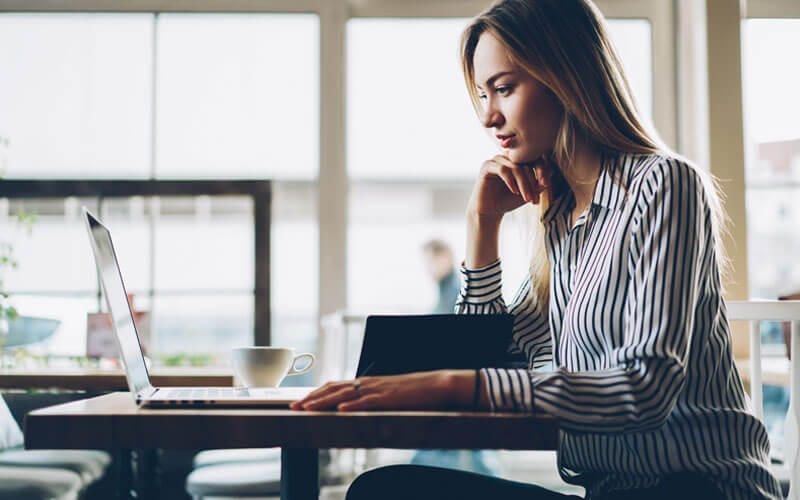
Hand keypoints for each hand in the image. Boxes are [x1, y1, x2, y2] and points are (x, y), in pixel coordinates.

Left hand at [290, 370, 474, 411]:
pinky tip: (341, 410)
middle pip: (333, 388)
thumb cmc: (414, 392)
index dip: (315, 393)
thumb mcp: (388, 394)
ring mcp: (378, 389)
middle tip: (293, 406)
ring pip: (345, 394)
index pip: (335, 385)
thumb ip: (371, 398)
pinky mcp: (390, 398)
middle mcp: (368, 383)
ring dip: (324, 402)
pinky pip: (368, 401)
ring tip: (307, 408)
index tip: (299, 401)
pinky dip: (353, 405)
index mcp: (367, 382)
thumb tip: (354, 406)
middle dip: (311, 398)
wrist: (438, 384)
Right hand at [466, 155, 550, 217]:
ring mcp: (497, 160)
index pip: (534, 158)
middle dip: (533, 181)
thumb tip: (551, 172)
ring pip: (515, 167)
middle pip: (526, 162)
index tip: (546, 184)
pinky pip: (502, 169)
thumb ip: (539, 183)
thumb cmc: (509, 201)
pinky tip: (514, 192)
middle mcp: (508, 157)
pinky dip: (511, 181)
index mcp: (519, 160)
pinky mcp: (487, 166)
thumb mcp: (528, 192)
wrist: (490, 211)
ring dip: (524, 184)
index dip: (542, 170)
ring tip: (527, 199)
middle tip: (535, 197)